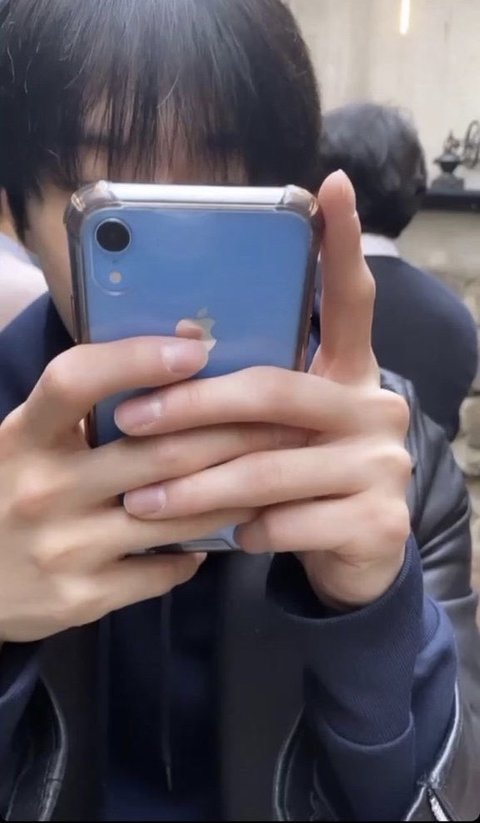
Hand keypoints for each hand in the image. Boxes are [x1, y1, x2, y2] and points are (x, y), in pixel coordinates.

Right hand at [0, 335, 290, 641]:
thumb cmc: (9, 494)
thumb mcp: (29, 442)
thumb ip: (88, 405)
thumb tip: (183, 344)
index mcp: (23, 438)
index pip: (75, 381)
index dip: (136, 358)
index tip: (196, 347)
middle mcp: (42, 490)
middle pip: (157, 453)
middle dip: (234, 433)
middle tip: (287, 420)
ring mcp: (64, 549)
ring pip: (176, 513)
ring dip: (236, 491)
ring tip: (276, 472)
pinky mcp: (83, 599)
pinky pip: (164, 568)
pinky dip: (199, 547)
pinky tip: (222, 531)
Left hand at [116, 172, 411, 608]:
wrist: (356, 555)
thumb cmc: (303, 478)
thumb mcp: (284, 431)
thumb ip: (254, 398)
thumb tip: (172, 359)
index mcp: (352, 374)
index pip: (351, 301)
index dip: (343, 244)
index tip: (330, 186)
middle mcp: (376, 408)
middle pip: (273, 391)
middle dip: (193, 408)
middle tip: (129, 420)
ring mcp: (383, 466)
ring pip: (270, 468)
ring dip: (197, 487)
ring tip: (143, 500)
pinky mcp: (380, 522)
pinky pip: (290, 522)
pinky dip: (248, 531)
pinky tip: (231, 537)